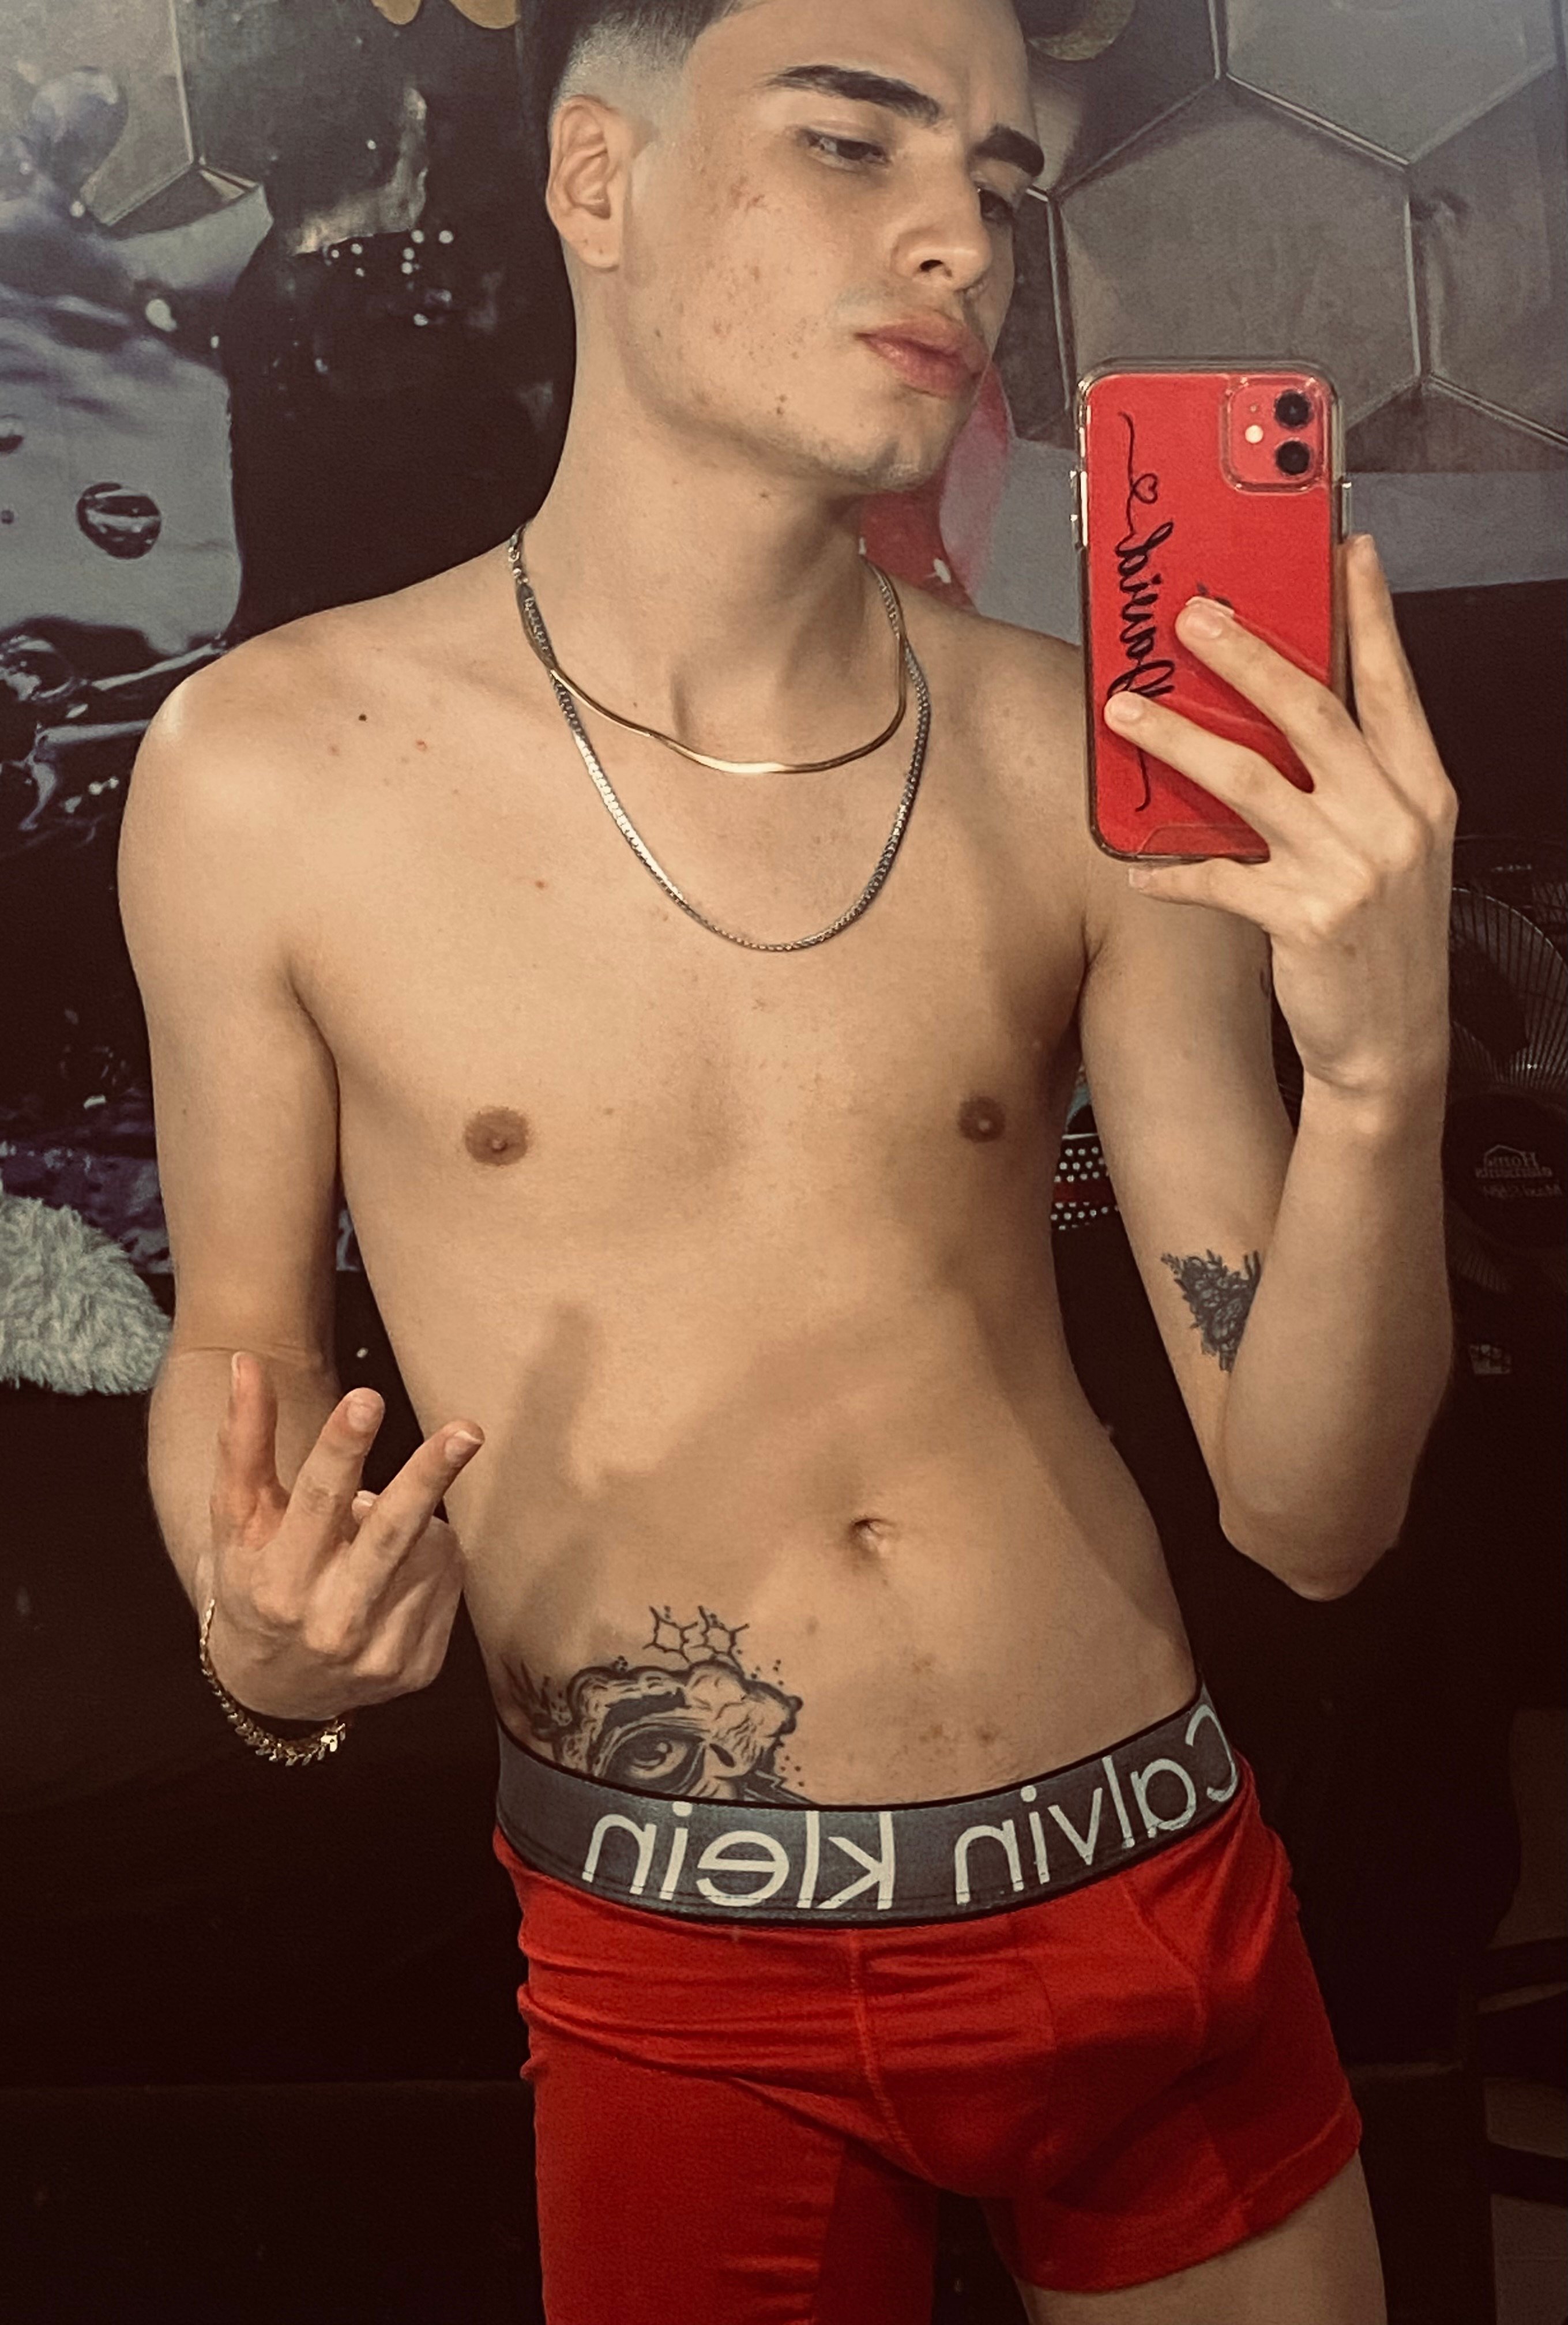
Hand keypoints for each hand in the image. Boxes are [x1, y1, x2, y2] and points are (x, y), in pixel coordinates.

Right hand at [200, 1353, 483, 1721]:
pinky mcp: (418, 1668)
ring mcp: (380, 1652)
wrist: (274, 1687)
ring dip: (415, 1520)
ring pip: (428, 1550)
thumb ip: (242, 1442)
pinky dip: (428, 1561)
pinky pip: (446, 1580)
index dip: (341, 1448)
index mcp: (278, 1582)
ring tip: (371, 1536)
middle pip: (391, 1535)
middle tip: (467, 1429)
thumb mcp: (237, 1520)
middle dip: (429, 1476)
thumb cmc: (253, 1579)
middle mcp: (330, 1623)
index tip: (368, 1398)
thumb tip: (246, 1362)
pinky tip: (394, 1575)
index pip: (316, 1503)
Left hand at [1103, 533, 1457, 1100]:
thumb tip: (1276, 719)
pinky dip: (1172, 871)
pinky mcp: (1305, 919)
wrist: (1391, 1043)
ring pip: (1250, 782)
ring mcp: (1351, 868)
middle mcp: (1392, 819)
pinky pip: (1220, 879)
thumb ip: (1353, 783)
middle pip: (1312, 713)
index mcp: (1421, 791)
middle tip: (1193, 619)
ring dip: (1179, 741)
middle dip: (1247, 655)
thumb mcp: (1393, 848)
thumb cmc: (1383, 941)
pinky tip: (1135, 865)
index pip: (1391, 685)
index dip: (1368, 616)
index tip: (1345, 553)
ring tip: (1127, 713)